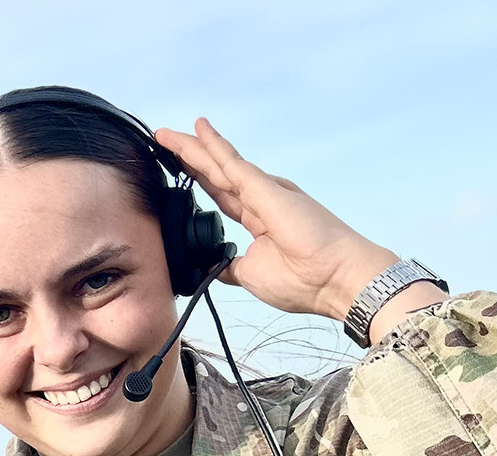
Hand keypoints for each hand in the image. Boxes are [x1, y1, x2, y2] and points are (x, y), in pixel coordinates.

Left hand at [155, 119, 400, 323]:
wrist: (334, 280)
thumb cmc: (304, 282)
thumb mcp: (252, 275)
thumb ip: (229, 266)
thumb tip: (212, 266)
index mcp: (259, 219)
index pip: (220, 195)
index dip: (199, 180)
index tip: (175, 170)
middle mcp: (261, 199)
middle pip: (215, 173)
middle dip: (189, 157)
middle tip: (162, 139)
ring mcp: (263, 191)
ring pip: (218, 163)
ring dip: (191, 147)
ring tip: (165, 134)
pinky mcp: (265, 188)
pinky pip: (231, 163)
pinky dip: (213, 146)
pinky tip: (196, 132)